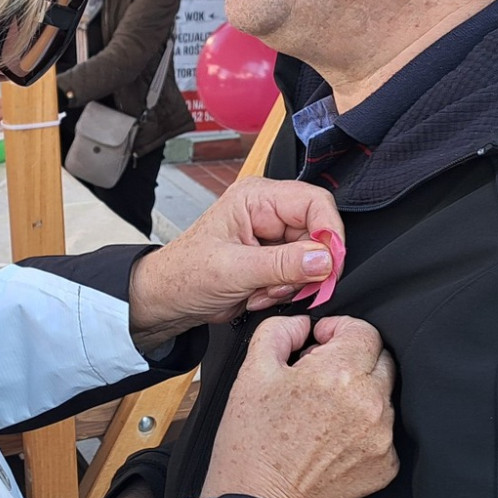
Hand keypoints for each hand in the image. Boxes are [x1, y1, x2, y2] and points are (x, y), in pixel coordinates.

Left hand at [126, 178, 342, 351]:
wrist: (168, 299)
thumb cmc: (185, 275)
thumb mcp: (234, 270)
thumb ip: (282, 264)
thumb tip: (324, 259)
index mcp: (257, 198)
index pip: (315, 202)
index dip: (329, 233)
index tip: (329, 266)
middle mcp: (268, 211)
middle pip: (317, 234)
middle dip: (303, 269)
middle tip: (277, 287)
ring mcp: (272, 236)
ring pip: (312, 260)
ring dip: (290, 284)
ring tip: (257, 291)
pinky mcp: (274, 259)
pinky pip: (300, 276)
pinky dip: (284, 292)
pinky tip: (257, 294)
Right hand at [202, 315, 397, 497]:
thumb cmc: (251, 443)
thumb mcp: (252, 373)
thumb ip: (280, 332)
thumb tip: (304, 326)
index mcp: (339, 373)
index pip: (365, 331)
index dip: (338, 330)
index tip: (319, 343)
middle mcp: (370, 402)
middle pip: (381, 360)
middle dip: (353, 359)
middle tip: (318, 377)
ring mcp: (382, 436)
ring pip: (384, 395)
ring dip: (359, 393)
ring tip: (321, 413)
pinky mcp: (385, 464)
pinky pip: (383, 431)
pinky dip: (363, 427)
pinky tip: (331, 439)